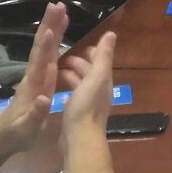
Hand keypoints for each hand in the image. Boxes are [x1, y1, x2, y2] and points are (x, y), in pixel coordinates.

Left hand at [0, 3, 70, 160]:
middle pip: (42, 46)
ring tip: (60, 9)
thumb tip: (43, 99)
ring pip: (45, 46)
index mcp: (34, 85)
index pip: (40, 61)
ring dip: (52, 27)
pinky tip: (58, 31)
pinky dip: (54, 39)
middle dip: (50, 25)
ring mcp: (37, 74)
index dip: (46, 46)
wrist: (4, 135)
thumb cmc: (18, 132)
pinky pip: (49, 53)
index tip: (52, 28)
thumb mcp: (27, 128)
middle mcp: (35, 74)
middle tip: (57, 4)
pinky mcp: (40, 76)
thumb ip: (35, 114)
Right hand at [59, 30, 117, 148]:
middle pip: (91, 74)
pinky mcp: (78, 116)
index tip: (82, 47)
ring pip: (82, 86)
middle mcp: (99, 92)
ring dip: (74, 78)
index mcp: (103, 82)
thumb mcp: (96, 77)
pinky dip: (69, 93)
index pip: (100, 63)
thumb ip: (104, 57)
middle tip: (65, 59)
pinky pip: (75, 100)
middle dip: (81, 65)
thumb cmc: (86, 106)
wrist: (80, 138)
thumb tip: (112, 34)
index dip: (93, 53)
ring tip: (60, 73)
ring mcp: (88, 105)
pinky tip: (61, 95)